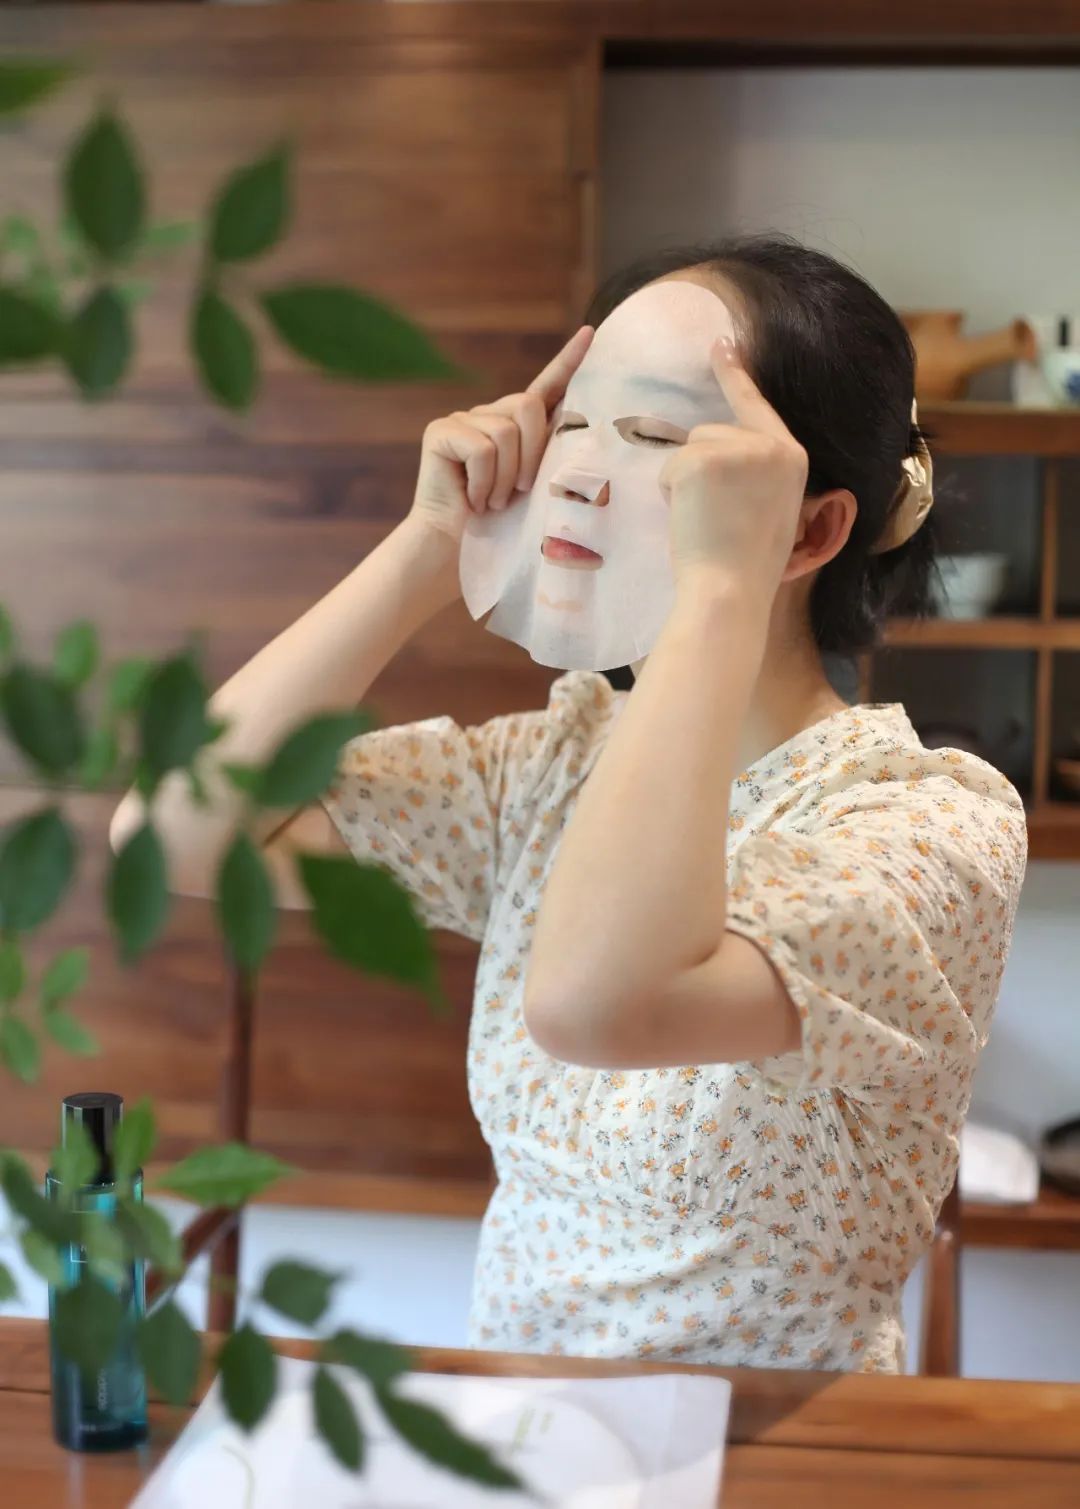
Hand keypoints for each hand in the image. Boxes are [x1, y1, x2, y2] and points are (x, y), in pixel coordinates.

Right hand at [408, 325, 593, 543]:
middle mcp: (489, 413)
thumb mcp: (535, 484)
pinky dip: (484, 482)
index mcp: (516, 424)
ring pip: (505, 433)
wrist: (454, 545)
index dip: (568, 360)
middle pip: (527, 406)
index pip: (546, 386)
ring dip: (506, 477)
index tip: (592, 333)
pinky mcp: (440, 431)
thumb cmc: (500, 523)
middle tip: (520, 492)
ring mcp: (462, 419)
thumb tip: (586, 430)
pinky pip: (481, 449)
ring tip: (494, 501)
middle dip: (531, 454)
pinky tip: (473, 498)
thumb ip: (550, 453)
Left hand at [658, 337, 807, 592]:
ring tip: (707, 520)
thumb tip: (720, 455)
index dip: (736, 374)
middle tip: (715, 517)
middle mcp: (772, 445)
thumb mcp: (770, 509)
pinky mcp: (705, 457)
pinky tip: (692, 517)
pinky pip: (671, 465)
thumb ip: (757, 474)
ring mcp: (740, 448)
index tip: (722, 342)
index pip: (758, 405)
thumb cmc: (745, 564)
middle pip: (713, 432)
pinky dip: (671, 492)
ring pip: (690, 448)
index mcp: (793, 456)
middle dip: (700, 470)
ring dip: (685, 482)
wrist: (731, 590)